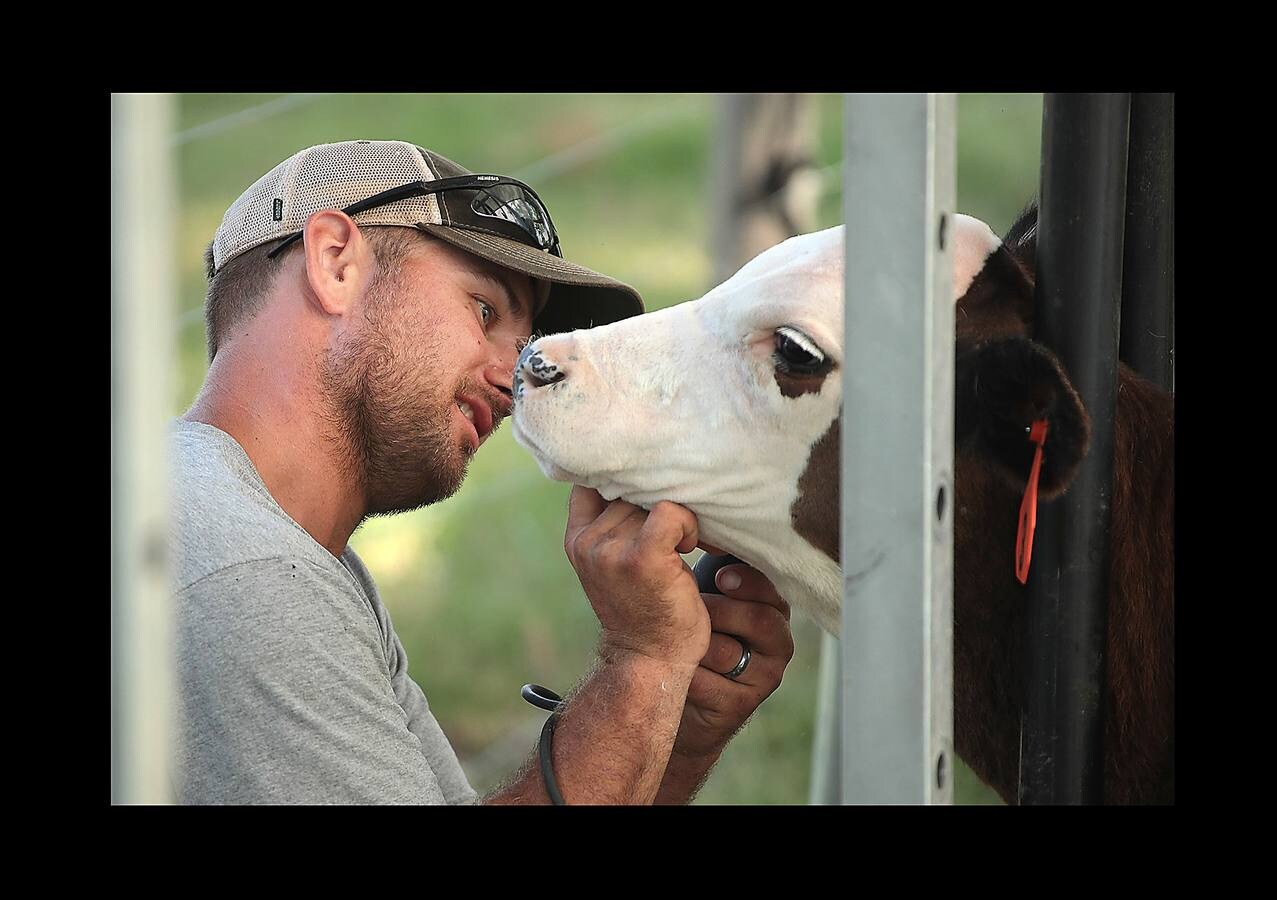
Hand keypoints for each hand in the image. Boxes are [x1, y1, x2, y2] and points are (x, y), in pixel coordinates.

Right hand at [564, 485, 709, 668]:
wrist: (648, 661)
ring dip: (676, 517)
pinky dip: (687, 524)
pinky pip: (669, 512)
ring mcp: (611, 550)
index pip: (592, 480)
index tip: (647, 493)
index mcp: (578, 539)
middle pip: (630, 489)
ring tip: (681, 546)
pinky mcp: (641, 558)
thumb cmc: (643, 610)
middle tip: (674, 531)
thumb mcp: (615, 562)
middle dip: (657, 502)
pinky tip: (687, 547)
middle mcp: (588, 542)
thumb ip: (614, 525)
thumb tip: (640, 479)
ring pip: (652, 499)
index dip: (623, 478)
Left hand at [672, 562, 794, 759]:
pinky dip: (690, 673)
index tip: (720, 578)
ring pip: (732, 654)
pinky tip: (676, 667)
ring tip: (679, 638)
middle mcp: (777, 641)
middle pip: (763, 620)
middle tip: (698, 606)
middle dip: (724, 611)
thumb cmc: (692, 629)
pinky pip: (715, 686)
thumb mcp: (706, 593)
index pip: (772, 589)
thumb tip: (697, 523)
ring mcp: (764, 676)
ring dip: (700, 643)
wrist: (679, 688)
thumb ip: (714, 566)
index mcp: (771, 607)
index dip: (748, 581)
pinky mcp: (743, 704)